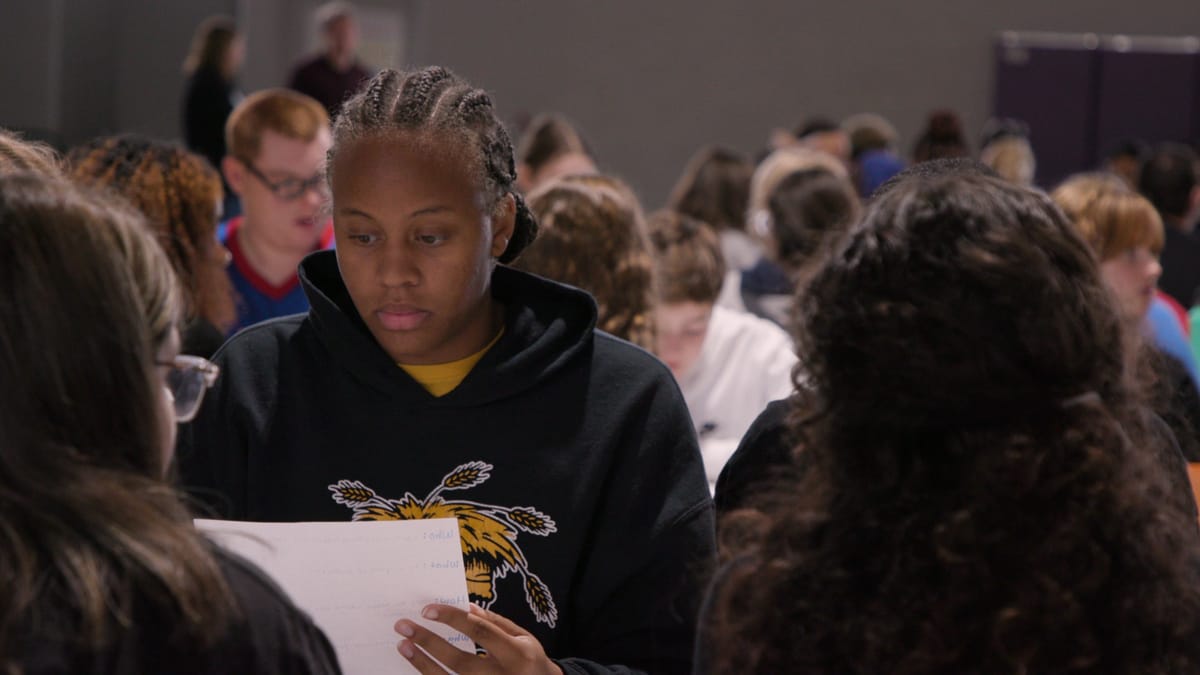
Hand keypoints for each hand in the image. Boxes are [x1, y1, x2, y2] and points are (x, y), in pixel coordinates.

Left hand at [395, 603, 562, 674]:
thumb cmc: (531, 661)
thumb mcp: (524, 638)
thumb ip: (497, 623)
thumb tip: (466, 608)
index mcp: (516, 654)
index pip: (479, 632)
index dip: (452, 620)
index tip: (428, 610)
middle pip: (459, 660)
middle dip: (429, 642)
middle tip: (404, 626)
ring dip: (423, 664)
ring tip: (403, 646)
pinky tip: (419, 666)